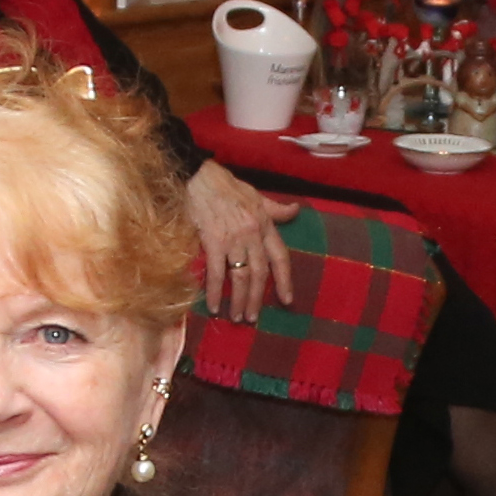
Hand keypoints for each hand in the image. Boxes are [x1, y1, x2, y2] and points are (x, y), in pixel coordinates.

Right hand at [185, 164, 299, 320]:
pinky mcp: (212, 241)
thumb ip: (276, 209)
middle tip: (253, 318)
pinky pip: (216, 272)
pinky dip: (214, 291)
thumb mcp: (257, 195)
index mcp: (265, 224)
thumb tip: (295, 211)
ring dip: (239, 300)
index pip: (280, 257)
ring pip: (240, 276)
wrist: (200, 177)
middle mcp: (252, 235)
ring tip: (237, 317)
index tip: (287, 299)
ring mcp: (233, 239)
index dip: (285, 280)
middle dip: (257, 298)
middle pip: (260, 273)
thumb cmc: (227, 185)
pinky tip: (214, 306)